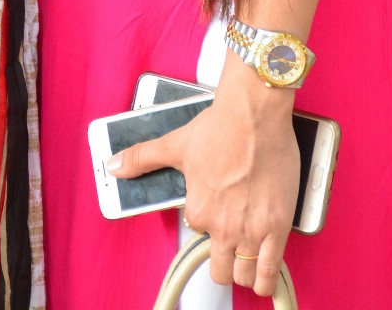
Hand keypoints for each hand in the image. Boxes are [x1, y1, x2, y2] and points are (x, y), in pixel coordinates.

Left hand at [108, 83, 298, 297]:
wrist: (254, 113)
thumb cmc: (219, 126)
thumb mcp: (175, 144)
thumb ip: (142, 158)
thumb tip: (114, 165)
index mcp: (197, 210)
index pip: (198, 234)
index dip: (207, 223)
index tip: (216, 212)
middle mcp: (222, 226)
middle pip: (220, 268)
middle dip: (224, 261)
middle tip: (230, 245)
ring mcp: (251, 230)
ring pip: (245, 275)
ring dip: (244, 272)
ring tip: (247, 261)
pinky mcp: (277, 227)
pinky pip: (270, 271)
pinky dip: (266, 279)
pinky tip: (264, 276)